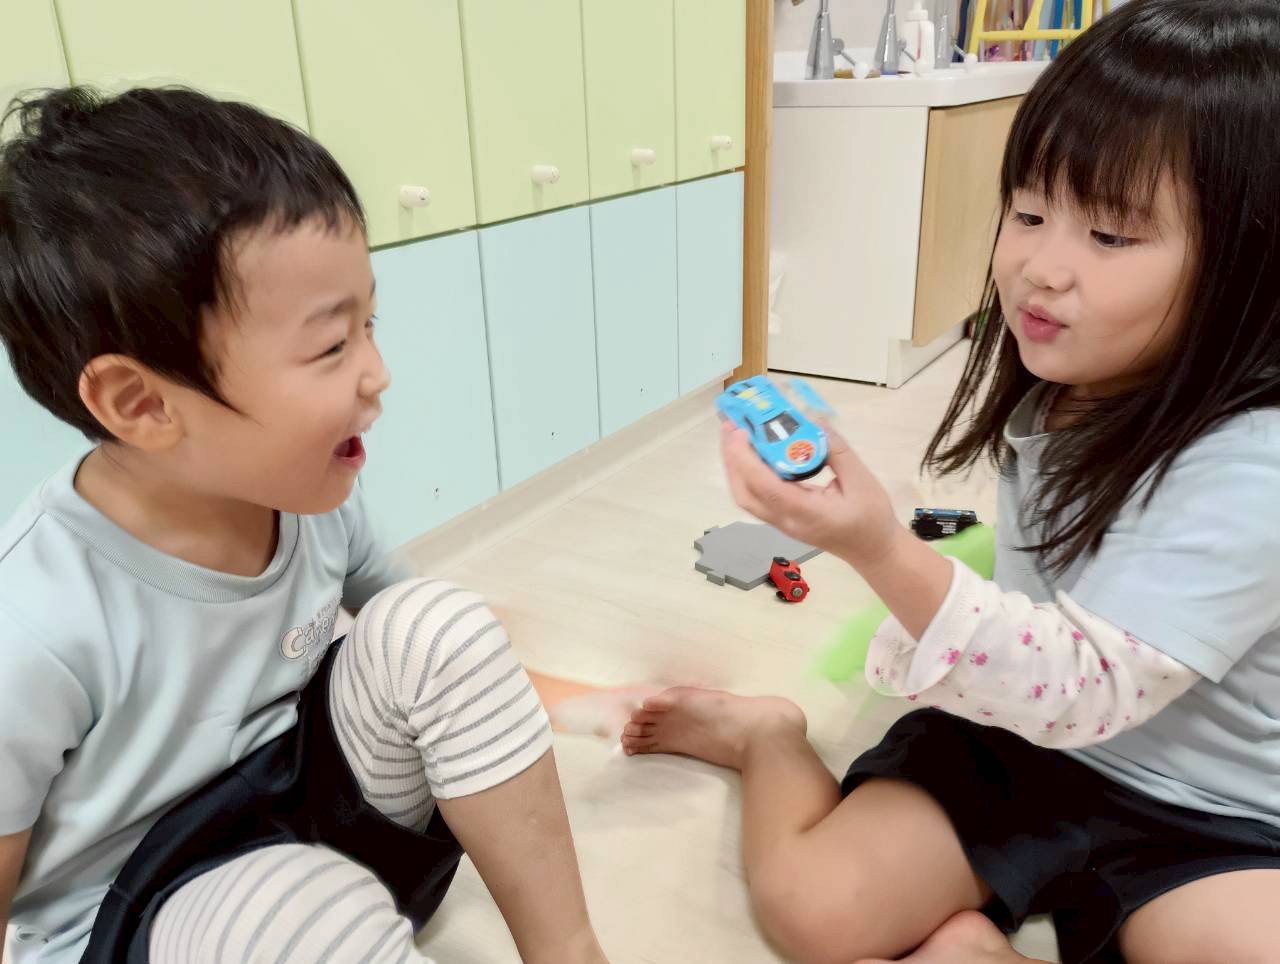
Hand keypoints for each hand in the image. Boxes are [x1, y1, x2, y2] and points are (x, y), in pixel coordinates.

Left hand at [719, 419, 900, 569]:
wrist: (873, 551)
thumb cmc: (871, 518)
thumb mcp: (863, 481)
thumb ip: (838, 451)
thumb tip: (815, 422)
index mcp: (807, 513)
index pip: (767, 487)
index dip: (747, 459)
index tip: (740, 431)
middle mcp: (787, 521)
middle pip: (745, 494)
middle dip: (732, 459)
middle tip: (730, 425)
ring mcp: (781, 523)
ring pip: (746, 497)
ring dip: (735, 466)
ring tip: (734, 435)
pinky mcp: (782, 519)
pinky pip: (755, 497)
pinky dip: (746, 474)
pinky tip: (751, 453)